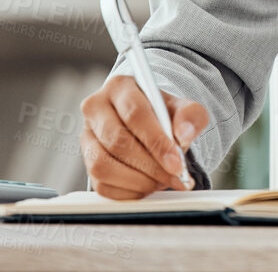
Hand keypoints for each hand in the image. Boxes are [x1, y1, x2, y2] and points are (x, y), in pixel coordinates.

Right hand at [79, 74, 209, 199]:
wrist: (150, 122)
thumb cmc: (164, 113)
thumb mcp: (184, 107)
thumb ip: (190, 116)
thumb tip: (183, 134)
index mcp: (120, 86)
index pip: (135, 114)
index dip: (157, 142)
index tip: (177, 163)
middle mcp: (96, 108)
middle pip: (117, 142)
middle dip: (150, 166)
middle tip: (174, 177)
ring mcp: (86, 136)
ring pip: (103, 166)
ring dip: (137, 181)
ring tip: (161, 181)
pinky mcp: (86, 161)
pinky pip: (101, 185)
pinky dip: (128, 191)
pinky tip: (147, 185)